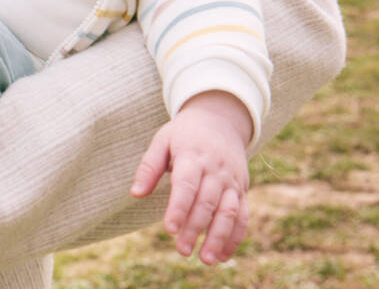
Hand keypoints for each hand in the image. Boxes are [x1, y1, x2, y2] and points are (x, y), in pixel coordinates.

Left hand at [129, 91, 251, 264]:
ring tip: (205, 259)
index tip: (168, 228)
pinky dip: (235, 237)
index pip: (186, 184)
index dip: (178, 207)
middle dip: (195, 228)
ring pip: (228, 212)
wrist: (219, 120)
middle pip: (206, 202)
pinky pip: (243, 216)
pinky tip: (222, 256)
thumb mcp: (162, 140)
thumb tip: (135, 194)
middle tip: (181, 250)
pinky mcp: (242, 190)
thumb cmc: (184, 134)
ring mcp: (231, 181)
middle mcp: (215, 169)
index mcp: (192, 155)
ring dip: (219, 238)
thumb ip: (149, 167)